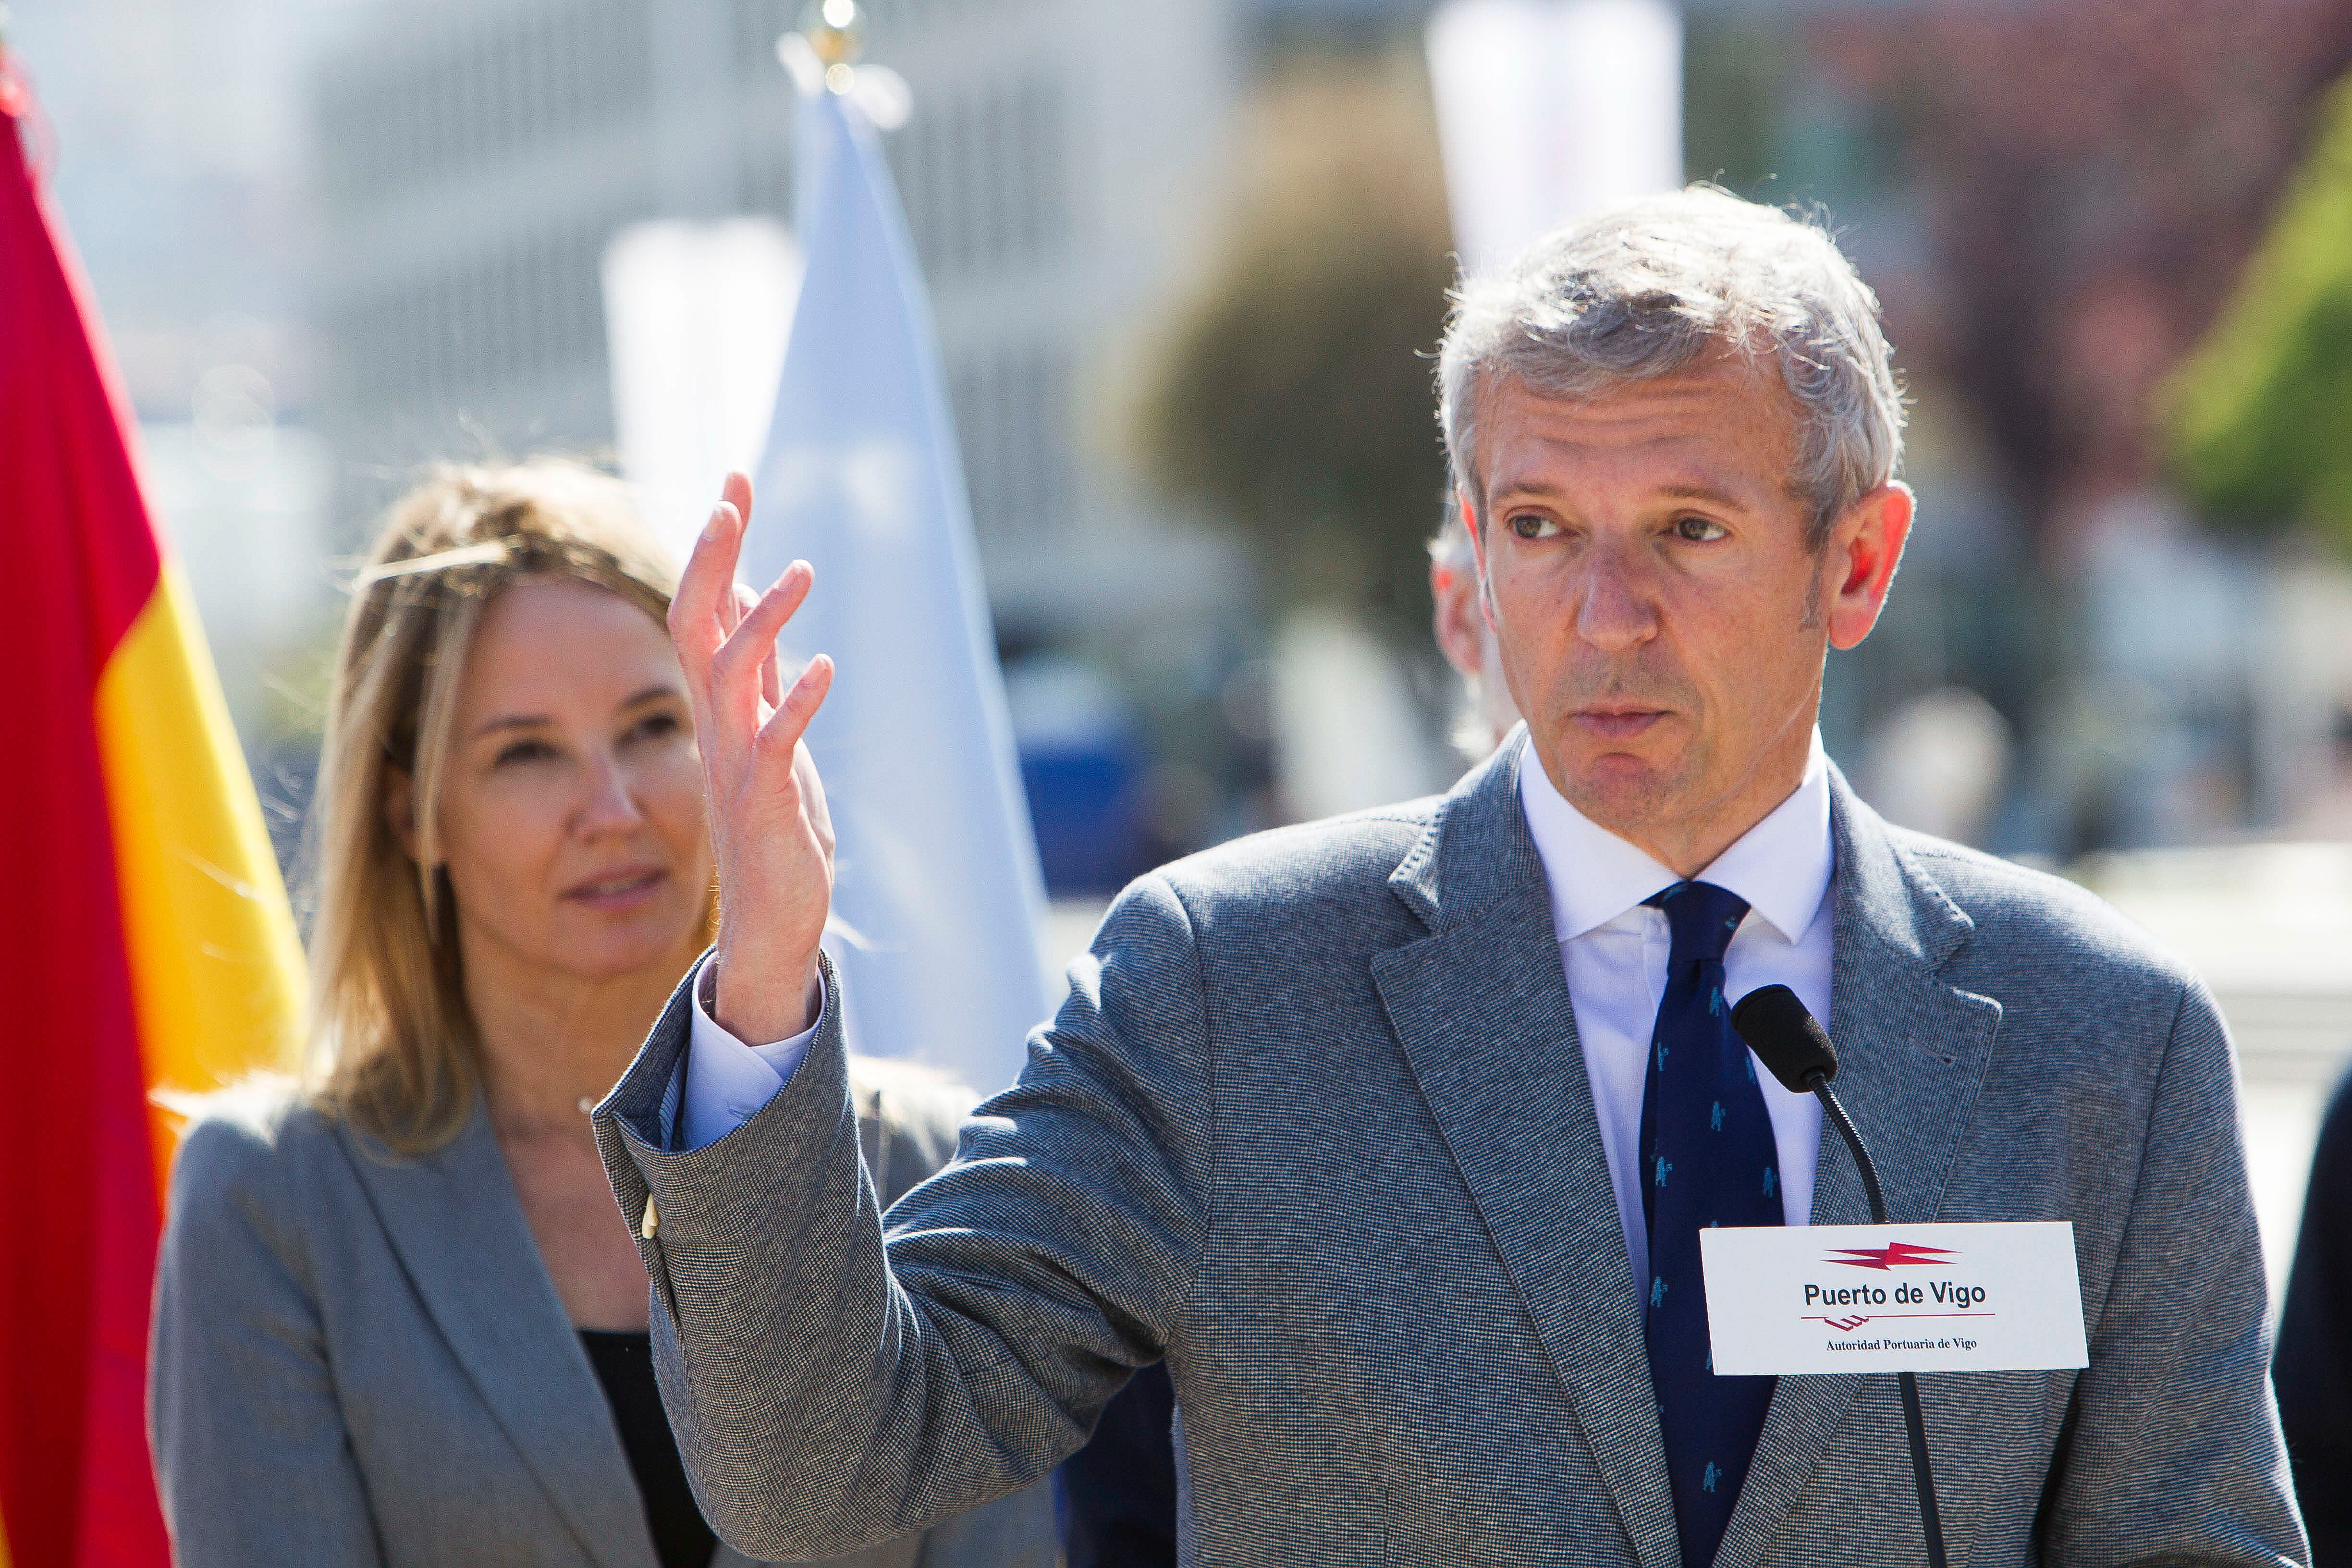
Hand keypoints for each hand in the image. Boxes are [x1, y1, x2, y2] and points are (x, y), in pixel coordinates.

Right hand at [671, 471, 835, 1042]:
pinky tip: (825, 667)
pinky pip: (775, 745)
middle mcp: (719, 727)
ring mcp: (737, 764)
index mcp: (723, 706)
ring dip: (762, 621)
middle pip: (697, 626)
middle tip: (729, 499)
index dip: (717, 547)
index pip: (706, 608)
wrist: (774, 922)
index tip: (732, 483)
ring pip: (731, 676)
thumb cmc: (779, 826)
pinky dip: (797, 703)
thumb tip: (752, 602)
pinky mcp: (765, 804)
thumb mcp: (770, 731)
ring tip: (799, 571)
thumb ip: (761, 672)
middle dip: (711, 560)